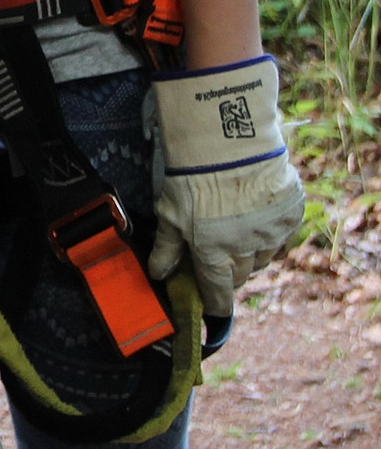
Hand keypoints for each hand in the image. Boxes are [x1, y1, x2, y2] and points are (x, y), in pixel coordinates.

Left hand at [146, 57, 304, 318]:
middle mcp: (245, 249)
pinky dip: (270, 234)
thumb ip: (166, 247)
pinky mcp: (290, 214)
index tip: (214, 310)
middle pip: (239, 275)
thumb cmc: (191, 174)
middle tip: (219, 258)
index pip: (217, 291)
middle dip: (228, 272)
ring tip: (237, 234)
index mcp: (213, 252)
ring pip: (262, 258)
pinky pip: (281, 237)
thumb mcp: (169, 211)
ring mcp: (270, 232)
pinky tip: (258, 219)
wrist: (228, 138)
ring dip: (249, 254)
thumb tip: (158, 274)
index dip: (215, 303)